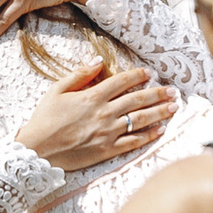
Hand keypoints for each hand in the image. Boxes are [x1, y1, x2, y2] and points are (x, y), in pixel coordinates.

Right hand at [16, 60, 175, 171]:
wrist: (38, 150)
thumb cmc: (44, 119)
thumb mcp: (56, 90)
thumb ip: (79, 75)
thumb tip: (99, 62)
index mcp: (92, 97)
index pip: (121, 82)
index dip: (138, 76)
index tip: (150, 73)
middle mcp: (104, 113)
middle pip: (137, 100)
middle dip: (158, 93)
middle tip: (173, 90)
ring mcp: (107, 133)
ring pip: (140, 120)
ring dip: (160, 112)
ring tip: (174, 107)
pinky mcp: (107, 150)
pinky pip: (133, 142)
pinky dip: (148, 136)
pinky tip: (160, 130)